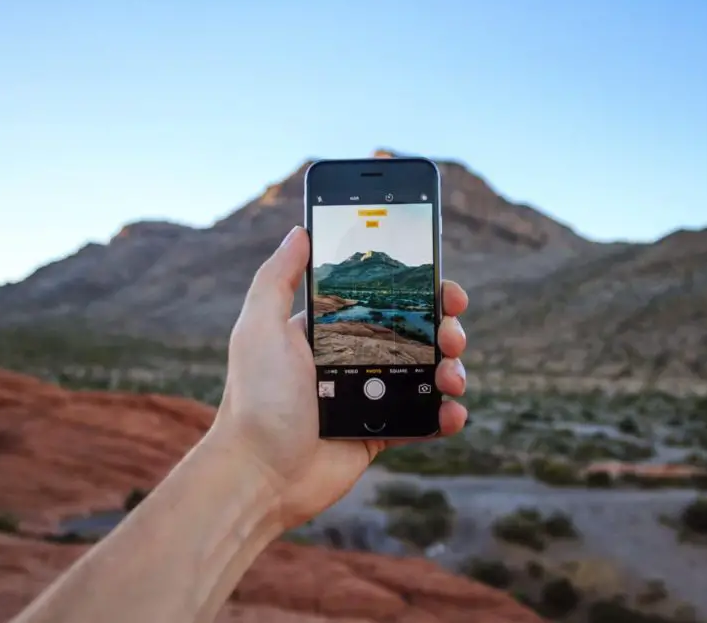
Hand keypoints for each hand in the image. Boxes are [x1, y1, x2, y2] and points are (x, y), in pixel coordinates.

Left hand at [211, 225, 468, 528]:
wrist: (260, 475)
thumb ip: (278, 278)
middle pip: (413, 331)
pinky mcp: (379, 432)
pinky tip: (452, 412)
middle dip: (443, 327)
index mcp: (326, 330)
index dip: (417, 288)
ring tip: (452, 377)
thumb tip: (300, 231)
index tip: (443, 285)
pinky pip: (423, 418)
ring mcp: (368, 395)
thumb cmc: (255, 400)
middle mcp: (350, 357)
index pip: (380, 297)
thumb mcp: (258, 328)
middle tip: (452, 334)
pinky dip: (445, 414)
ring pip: (426, 372)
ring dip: (451, 369)